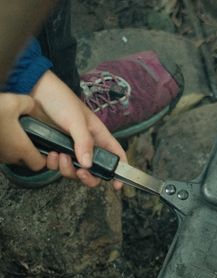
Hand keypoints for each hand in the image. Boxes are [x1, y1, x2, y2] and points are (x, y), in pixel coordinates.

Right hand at [0, 92, 45, 169]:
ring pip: (10, 156)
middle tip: (31, 137)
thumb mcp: (15, 101)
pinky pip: (0, 150)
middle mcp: (8, 156)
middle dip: (30, 152)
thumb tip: (33, 106)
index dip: (45, 158)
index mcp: (20, 148)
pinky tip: (2, 130)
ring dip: (14, 147)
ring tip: (15, 131)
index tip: (46, 147)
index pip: (39, 165)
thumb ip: (30, 105)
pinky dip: (3, 143)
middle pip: (25, 162)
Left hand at [30, 70, 124, 189]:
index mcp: (99, 137)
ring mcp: (70, 149)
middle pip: (94, 171)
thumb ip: (84, 142)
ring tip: (61, 156)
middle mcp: (86, 146)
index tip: (117, 185)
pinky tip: (51, 154)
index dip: (120, 171)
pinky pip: (56, 166)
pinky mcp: (54, 149)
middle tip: (81, 173)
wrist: (34, 90)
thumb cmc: (61, 99)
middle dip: (89, 177)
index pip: (116, 156)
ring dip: (68, 170)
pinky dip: (54, 164)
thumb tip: (88, 165)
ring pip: (75, 171)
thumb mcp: (77, 120)